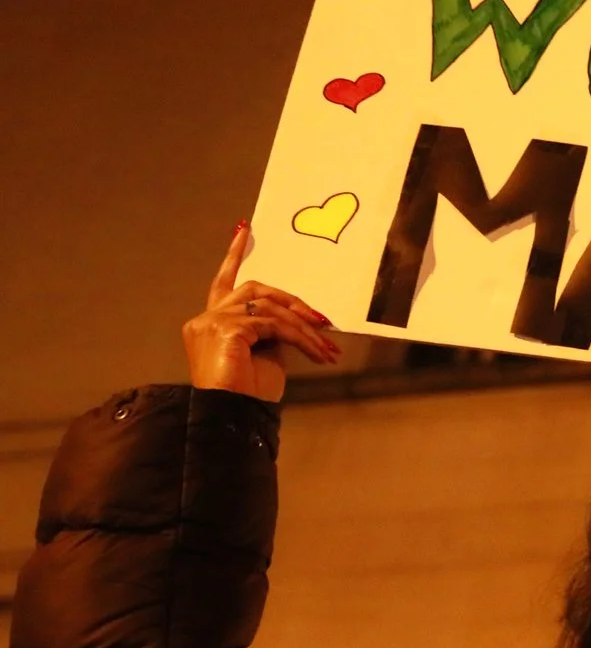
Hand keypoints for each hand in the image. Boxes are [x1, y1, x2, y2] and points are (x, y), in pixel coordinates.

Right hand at [182, 223, 338, 401]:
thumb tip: (297, 318)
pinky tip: (316, 353)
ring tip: (327, 349)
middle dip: (294, 302)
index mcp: (211, 323)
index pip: (223, 281)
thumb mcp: (266, 355)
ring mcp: (212, 322)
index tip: (244, 229)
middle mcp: (206, 318)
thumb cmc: (249, 395)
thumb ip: (271, 330)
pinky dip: (300, 337)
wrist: (234, 417)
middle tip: (323, 322)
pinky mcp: (225, 329)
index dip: (234, 256)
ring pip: (270, 308)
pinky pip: (273, 324)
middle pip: (256, 289)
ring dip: (305, 329)